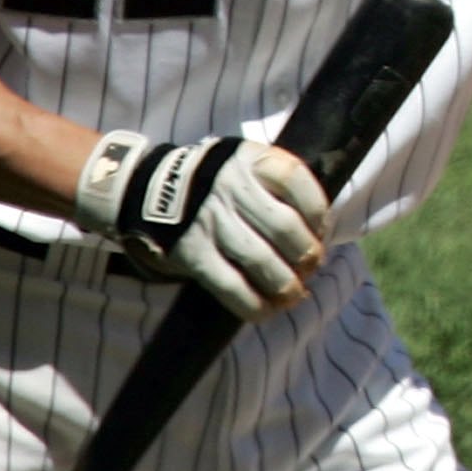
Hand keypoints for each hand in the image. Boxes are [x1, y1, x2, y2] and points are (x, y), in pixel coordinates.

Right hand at [76, 133, 332, 318]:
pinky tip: (268, 310)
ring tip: (294, 293)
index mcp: (251, 160)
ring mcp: (209, 220)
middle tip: (311, 266)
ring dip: (285, 284)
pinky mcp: (191, 252)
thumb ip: (279, 187)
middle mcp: (230, 188)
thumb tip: (320, 233)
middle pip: (283, 227)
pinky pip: (229, 285)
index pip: (296, 180)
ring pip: (259, 259)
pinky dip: (254, 304)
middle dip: (306, 253)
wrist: (149, 186)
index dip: (318, 211)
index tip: (322, 229)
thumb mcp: (247, 164)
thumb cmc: (218, 181)